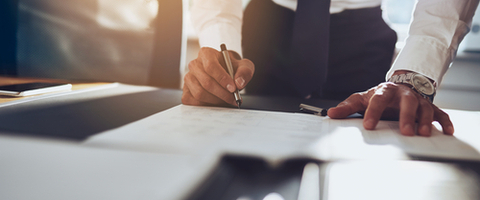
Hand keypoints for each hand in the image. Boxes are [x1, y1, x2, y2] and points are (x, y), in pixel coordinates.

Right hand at [182, 47, 254, 105]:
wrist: (225, 74)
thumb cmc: (232, 69)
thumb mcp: (244, 66)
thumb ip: (245, 72)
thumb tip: (239, 83)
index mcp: (206, 54)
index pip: (210, 66)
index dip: (222, 78)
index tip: (233, 88)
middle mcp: (194, 65)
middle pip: (206, 82)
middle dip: (222, 93)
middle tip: (233, 98)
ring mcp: (188, 78)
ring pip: (199, 93)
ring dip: (216, 100)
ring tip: (227, 100)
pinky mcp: (186, 91)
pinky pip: (194, 102)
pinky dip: (207, 105)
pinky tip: (217, 103)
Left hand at [327, 82, 453, 135]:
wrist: (400, 86)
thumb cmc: (379, 96)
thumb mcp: (362, 99)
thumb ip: (347, 107)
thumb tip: (329, 114)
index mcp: (385, 91)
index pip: (378, 100)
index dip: (373, 112)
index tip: (369, 126)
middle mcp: (403, 94)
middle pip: (406, 102)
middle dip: (405, 116)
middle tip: (404, 132)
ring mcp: (418, 100)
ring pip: (424, 108)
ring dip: (424, 120)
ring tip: (422, 133)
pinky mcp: (430, 107)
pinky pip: (440, 113)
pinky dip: (444, 121)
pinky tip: (447, 131)